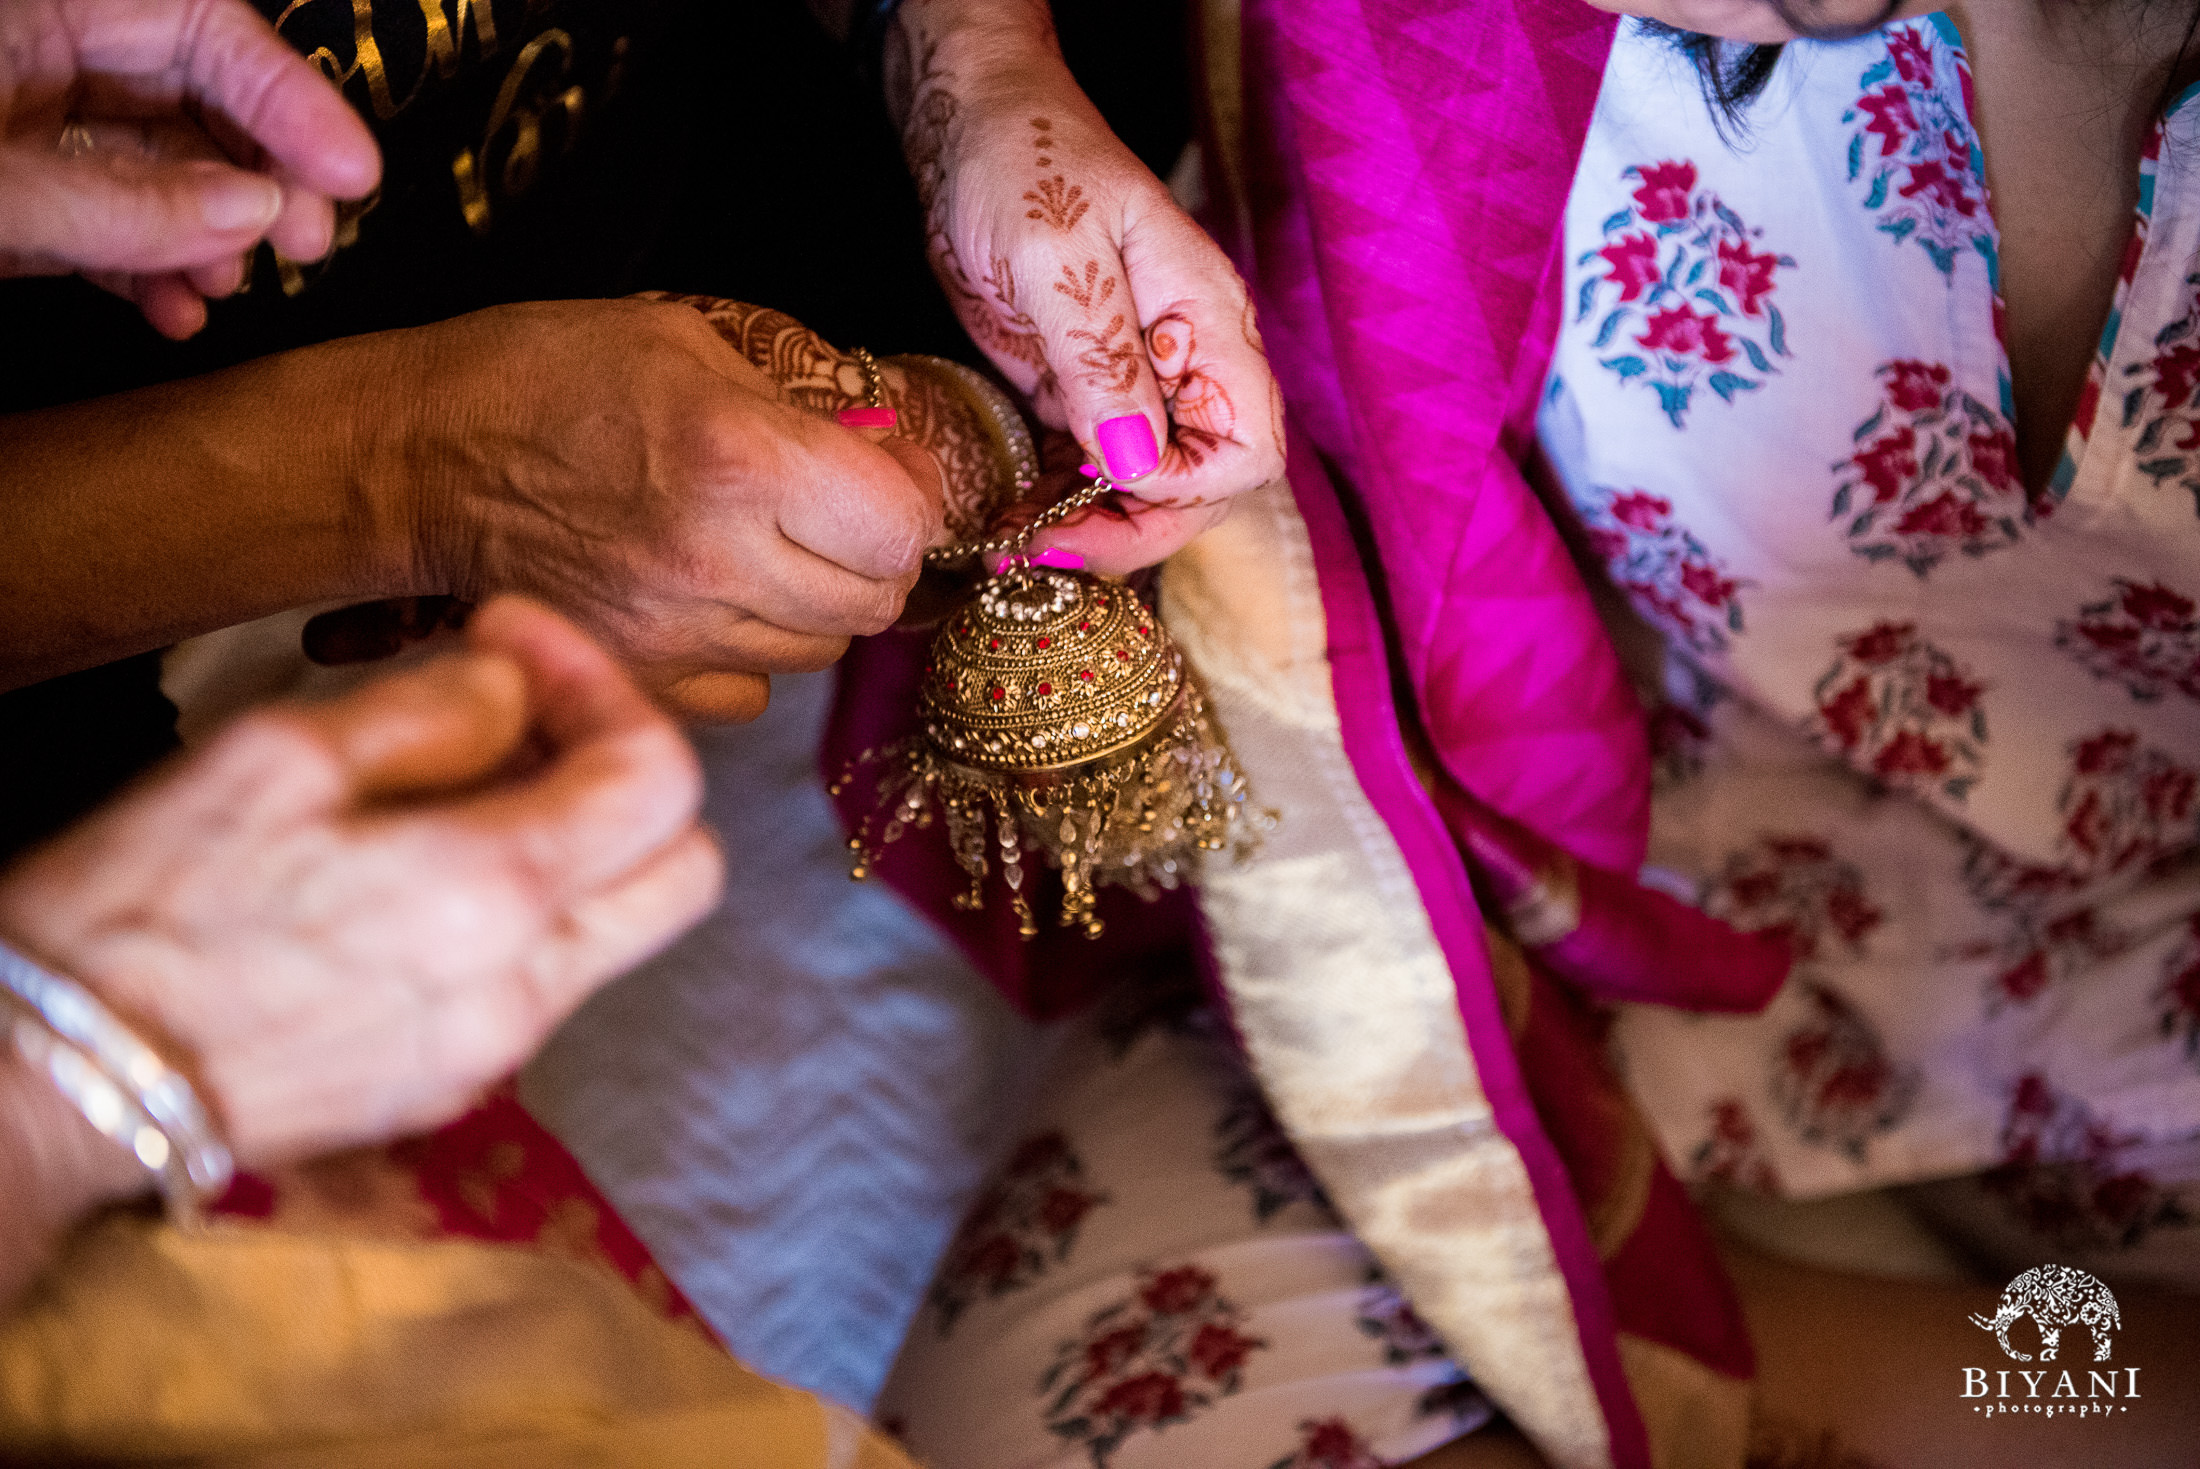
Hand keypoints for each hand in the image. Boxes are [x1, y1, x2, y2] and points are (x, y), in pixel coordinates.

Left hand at [0, 0, 379, 337]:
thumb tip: (259, 212)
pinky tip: (178, 314)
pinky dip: (150, 272)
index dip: (288, 96)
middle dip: (260, 174)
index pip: (195, 26)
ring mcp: (25, 134)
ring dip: (212, 235)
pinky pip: (102, 227)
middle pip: (190, 98)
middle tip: (308, 241)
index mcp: (33, 9)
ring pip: (155, 171)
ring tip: (228, 284)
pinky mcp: (18, 206)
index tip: (354, 174)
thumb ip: (119, 203)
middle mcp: (40, 61)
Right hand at [0, 596, 720, 1165]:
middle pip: (684, 870)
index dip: (604, 683)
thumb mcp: (275, 758)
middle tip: (527, 719)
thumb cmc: (140, 911)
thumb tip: (518, 688)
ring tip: (461, 788)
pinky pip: (547, 984)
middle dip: (627, 774)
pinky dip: (526, 914)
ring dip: (577, 845)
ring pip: (620, 929)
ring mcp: (496, 1053)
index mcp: (490, 894)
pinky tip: (424, 877)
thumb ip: (433, 712)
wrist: (58, 1082)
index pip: (657, 776)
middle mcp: (523, 989)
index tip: (515, 644)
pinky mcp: (452, 1088)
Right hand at [381, 298, 943, 721]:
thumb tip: (889, 447)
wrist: (414, 457)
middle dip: (873, 555)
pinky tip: (709, 597)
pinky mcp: (640, 678)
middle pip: (873, 603)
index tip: (889, 475)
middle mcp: (716, 561)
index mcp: (741, 460)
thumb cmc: (545, 378)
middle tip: (837, 513)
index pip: (901, 527)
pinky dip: (750, 653)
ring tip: (762, 547)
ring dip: (815, 604)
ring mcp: (675, 635)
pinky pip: (749, 693)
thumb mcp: (689, 342)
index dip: (910, 500)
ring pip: (817, 652)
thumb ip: (803, 400)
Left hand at [887, 0, 1284, 571]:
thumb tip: (1133, 461)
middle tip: (1044, 547)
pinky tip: (1009, 518)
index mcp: (1208, 326)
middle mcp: (1183, 365)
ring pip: (1142, 493)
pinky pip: (1089, 474)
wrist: (970, 124)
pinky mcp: (1081, 393)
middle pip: (1198, 489)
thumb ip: (1099, 356)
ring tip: (1014, 544)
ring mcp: (1132, 383)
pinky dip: (1056, 506)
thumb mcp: (1057, 253)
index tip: (1106, 480)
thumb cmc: (1025, 160)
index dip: (1185, 489)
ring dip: (1087, 531)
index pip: (1245, 450)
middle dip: (1130, 530)